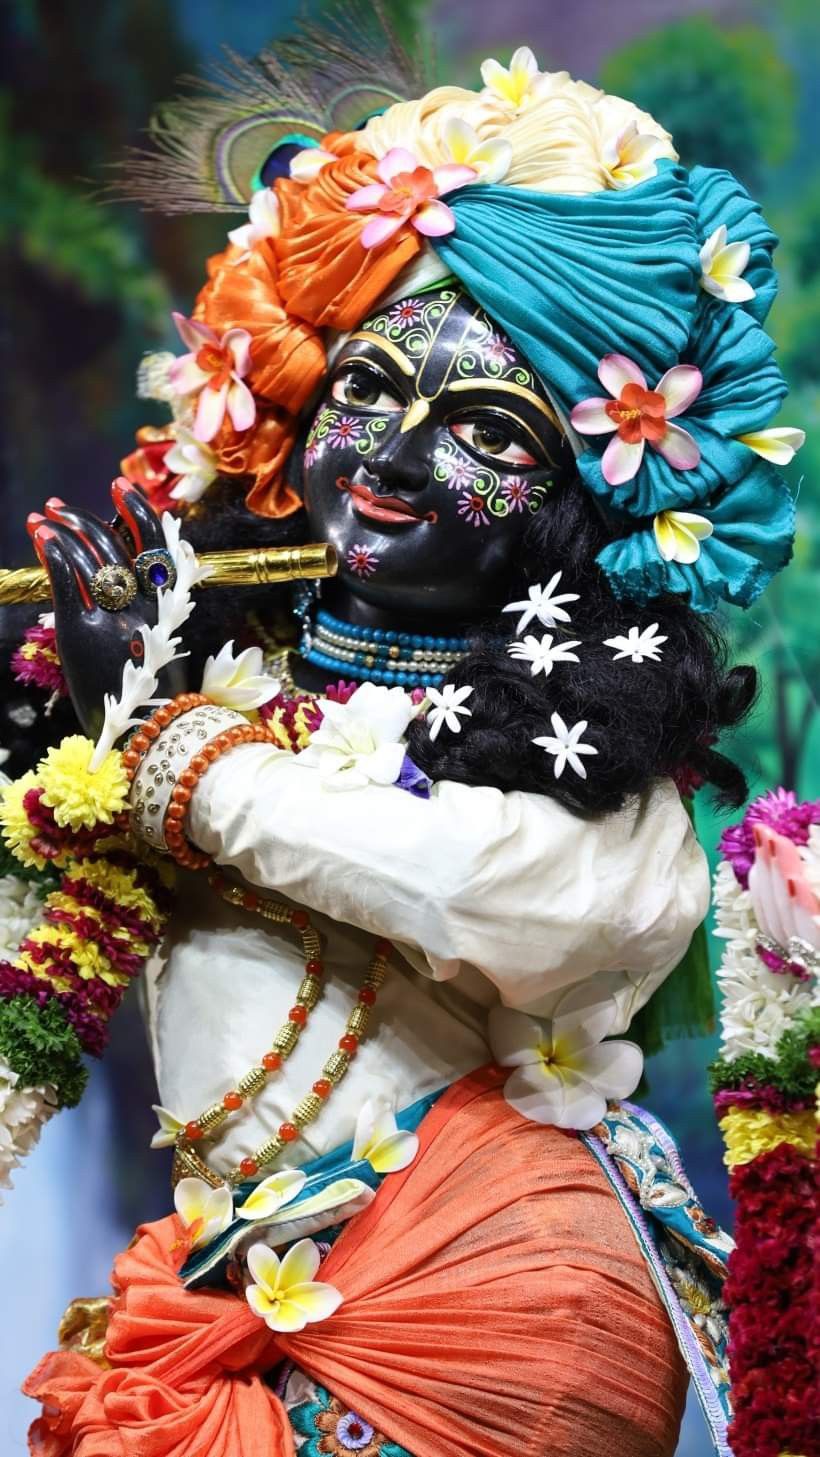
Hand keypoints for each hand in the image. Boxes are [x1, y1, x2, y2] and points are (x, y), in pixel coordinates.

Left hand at [27, 481, 186, 739]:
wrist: (146, 739)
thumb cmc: (154, 698)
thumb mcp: (164, 647)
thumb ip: (154, 610)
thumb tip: (131, 574)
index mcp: (170, 607)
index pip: (158, 542)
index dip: (139, 510)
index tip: (120, 486)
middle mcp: (147, 606)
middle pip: (117, 543)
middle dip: (86, 517)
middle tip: (59, 505)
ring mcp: (115, 618)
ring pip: (91, 555)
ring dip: (64, 528)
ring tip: (43, 516)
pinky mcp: (83, 634)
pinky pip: (69, 581)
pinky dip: (56, 553)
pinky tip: (42, 535)